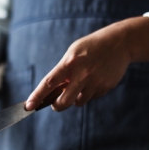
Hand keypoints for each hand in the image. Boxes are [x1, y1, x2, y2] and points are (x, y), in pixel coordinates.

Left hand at [25, 16, 148, 110]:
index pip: (48, 83)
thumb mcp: (73, 53)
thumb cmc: (91, 47)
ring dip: (75, 98)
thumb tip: (54, 92)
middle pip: (63, 102)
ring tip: (81, 83)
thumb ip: (63, 72)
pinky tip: (95, 79)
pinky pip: (92, 98)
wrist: (120, 42)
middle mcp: (81, 75)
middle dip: (57, 106)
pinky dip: (89, 93)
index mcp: (69, 63)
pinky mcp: (105, 87)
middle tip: (55, 103)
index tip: (28, 106)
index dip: (37, 96)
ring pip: (78, 102)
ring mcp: (95, 82)